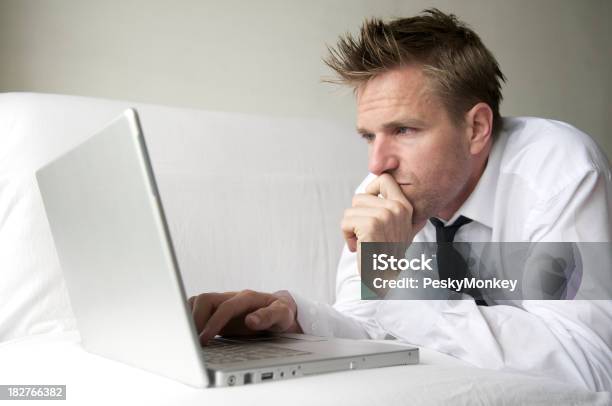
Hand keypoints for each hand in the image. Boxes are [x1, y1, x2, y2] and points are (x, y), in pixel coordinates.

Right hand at [188, 289, 302, 344]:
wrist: (280, 311)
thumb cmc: (281, 313)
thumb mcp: (282, 316)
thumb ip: (269, 317)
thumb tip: (251, 321)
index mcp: (247, 298)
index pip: (225, 307)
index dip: (213, 323)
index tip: (204, 340)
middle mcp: (232, 297)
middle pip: (205, 299)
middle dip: (196, 319)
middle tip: (193, 342)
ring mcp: (223, 303)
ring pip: (198, 302)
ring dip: (190, 318)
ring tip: (189, 339)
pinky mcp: (217, 312)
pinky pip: (197, 309)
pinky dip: (189, 318)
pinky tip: (189, 333)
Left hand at [341, 174, 422, 270]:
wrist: (383, 278)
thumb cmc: (386, 255)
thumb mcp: (399, 228)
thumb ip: (392, 208)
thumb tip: (378, 186)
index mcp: (405, 206)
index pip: (384, 179)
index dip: (370, 188)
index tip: (367, 206)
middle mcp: (397, 209)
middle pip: (360, 197)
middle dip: (357, 216)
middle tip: (366, 234)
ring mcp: (384, 216)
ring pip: (350, 210)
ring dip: (351, 228)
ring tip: (363, 241)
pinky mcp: (370, 226)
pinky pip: (345, 222)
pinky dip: (347, 235)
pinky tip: (358, 247)